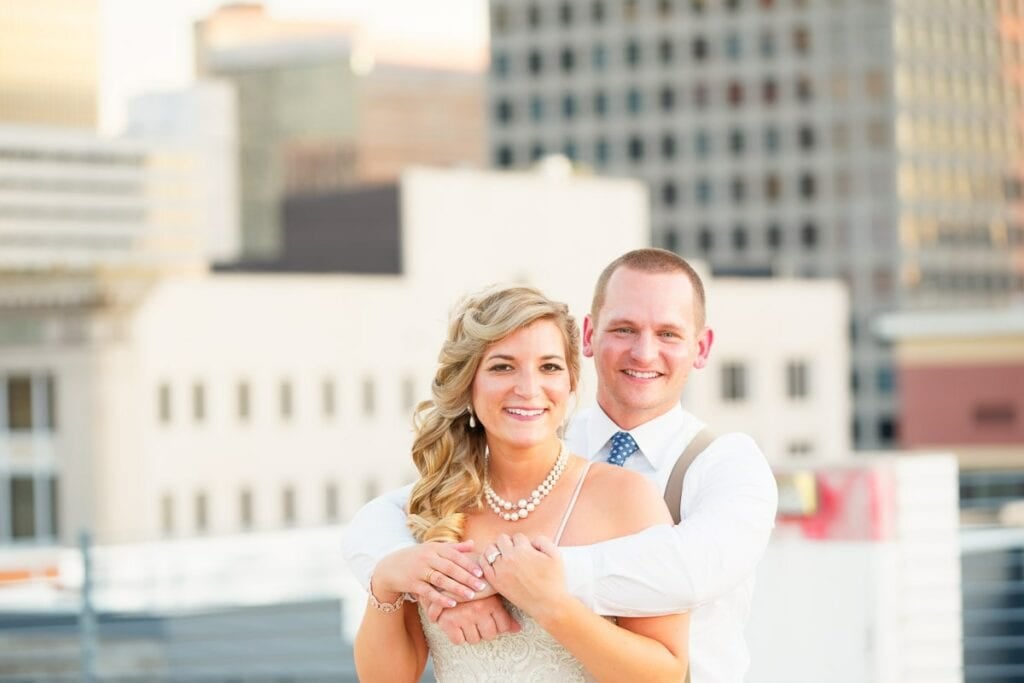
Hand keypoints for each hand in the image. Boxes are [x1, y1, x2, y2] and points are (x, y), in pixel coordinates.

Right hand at [373, 540, 487, 608]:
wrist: (389, 567)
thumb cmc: (417, 557)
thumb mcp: (433, 549)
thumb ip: (454, 548)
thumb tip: (473, 544)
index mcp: (434, 548)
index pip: (454, 555)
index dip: (468, 564)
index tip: (481, 573)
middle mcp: (427, 557)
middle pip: (450, 567)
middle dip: (466, 577)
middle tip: (481, 586)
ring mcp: (419, 570)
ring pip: (440, 579)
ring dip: (456, 588)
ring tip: (471, 596)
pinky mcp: (412, 583)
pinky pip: (428, 592)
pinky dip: (440, 598)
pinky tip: (452, 604)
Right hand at [429, 594, 521, 643]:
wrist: (445, 578)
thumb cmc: (471, 586)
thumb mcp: (489, 594)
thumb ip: (504, 613)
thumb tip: (518, 629)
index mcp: (491, 601)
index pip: (504, 626)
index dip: (500, 626)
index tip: (493, 620)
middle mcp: (478, 610)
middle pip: (490, 635)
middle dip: (485, 631)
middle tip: (479, 621)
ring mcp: (463, 616)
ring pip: (474, 639)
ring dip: (472, 634)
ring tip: (468, 621)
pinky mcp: (448, 622)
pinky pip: (458, 640)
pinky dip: (458, 636)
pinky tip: (458, 625)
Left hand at [481, 534, 569, 620]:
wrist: (548, 605)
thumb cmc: (554, 581)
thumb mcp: (555, 555)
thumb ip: (543, 541)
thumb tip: (531, 540)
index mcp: (523, 550)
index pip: (517, 536)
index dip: (524, 543)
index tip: (527, 551)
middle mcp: (509, 558)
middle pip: (502, 539)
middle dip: (509, 543)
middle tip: (516, 554)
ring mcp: (500, 570)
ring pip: (490, 549)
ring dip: (497, 550)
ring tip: (505, 558)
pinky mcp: (495, 582)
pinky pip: (483, 564)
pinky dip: (486, 560)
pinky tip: (494, 563)